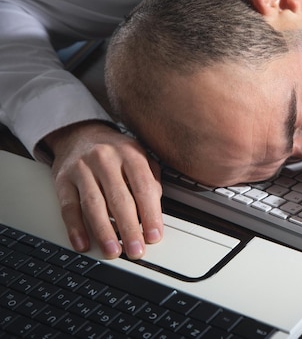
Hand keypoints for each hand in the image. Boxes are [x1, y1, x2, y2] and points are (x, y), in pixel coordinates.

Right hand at [44, 121, 162, 258]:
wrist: (81, 134)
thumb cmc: (116, 151)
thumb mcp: (141, 157)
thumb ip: (151, 181)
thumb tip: (155, 212)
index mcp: (130, 153)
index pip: (143, 187)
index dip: (150, 214)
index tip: (154, 235)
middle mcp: (105, 159)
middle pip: (119, 199)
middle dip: (129, 228)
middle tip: (136, 250)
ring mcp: (82, 169)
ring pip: (93, 205)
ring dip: (104, 232)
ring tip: (113, 251)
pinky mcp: (62, 180)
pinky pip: (69, 207)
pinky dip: (75, 228)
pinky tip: (83, 243)